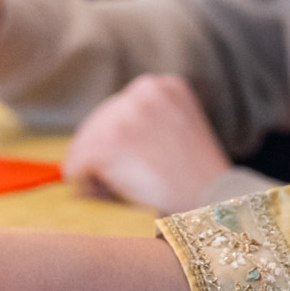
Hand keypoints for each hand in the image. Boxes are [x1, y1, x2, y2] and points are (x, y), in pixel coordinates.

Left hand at [62, 75, 232, 210]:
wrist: (213, 205)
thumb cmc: (196, 181)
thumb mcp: (176, 134)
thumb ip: (141, 126)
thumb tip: (80, 146)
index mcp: (163, 85)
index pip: (118, 110)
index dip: (120, 143)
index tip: (137, 162)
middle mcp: (143, 92)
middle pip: (97, 125)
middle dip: (103, 155)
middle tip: (130, 181)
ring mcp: (125, 116)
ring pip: (84, 145)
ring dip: (95, 171)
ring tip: (129, 189)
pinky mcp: (108, 144)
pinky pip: (76, 166)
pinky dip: (85, 184)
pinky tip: (115, 193)